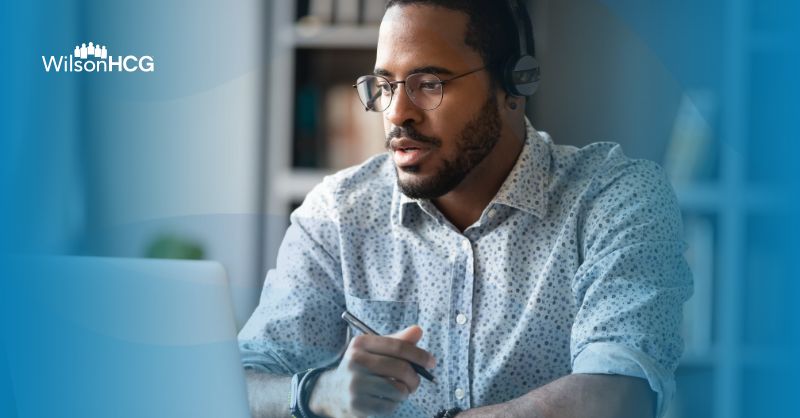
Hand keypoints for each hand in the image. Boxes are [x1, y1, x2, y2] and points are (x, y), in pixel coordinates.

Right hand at [308, 325, 435, 417]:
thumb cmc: (361, 369)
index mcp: (361, 343)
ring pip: (397, 389)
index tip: (431, 362)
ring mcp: (355, 384)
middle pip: (400, 368)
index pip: (398, 346)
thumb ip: (397, 341)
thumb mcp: (375, 351)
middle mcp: (355, 361)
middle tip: (416, 383)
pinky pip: (389, 405)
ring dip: (404, 392)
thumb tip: (418, 331)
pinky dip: (394, 405)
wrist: (332, 393)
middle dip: (415, 378)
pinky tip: (387, 401)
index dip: (419, 355)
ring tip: (400, 391)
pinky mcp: (356, 404)